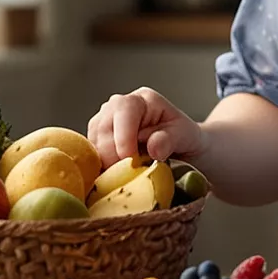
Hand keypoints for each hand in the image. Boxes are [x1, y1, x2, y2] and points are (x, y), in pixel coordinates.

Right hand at [86, 87, 205, 168]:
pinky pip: (91, 155)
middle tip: (129, 175)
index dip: (123, 137)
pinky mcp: (97, 141)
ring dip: (105, 163)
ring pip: (93, 142)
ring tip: (126, 177)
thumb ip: (170, 139)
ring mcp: (104, 122)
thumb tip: (153, 147)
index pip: (123, 110)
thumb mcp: (186, 136)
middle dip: (113, 154)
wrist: (183, 148)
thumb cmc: (185, 139)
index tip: (130, 160)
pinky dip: (101, 168)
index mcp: (142, 100)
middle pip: (103, 127)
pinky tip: (115, 178)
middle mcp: (118, 106)